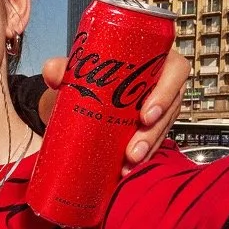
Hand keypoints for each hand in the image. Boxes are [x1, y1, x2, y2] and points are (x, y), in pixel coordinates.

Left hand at [42, 46, 189, 173]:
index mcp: (154, 58)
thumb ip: (63, 67)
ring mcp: (160, 105)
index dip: (166, 92)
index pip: (175, 70)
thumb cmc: (87, 76)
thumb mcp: (75, 69)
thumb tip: (53, 72)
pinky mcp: (151, 125)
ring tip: (129, 163)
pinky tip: (127, 170)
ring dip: (148, 147)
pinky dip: (141, 155)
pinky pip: (153, 141)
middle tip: (133, 149)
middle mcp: (161, 81)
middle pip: (172, 105)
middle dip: (154, 131)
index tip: (145, 115)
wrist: (75, 97)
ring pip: (163, 127)